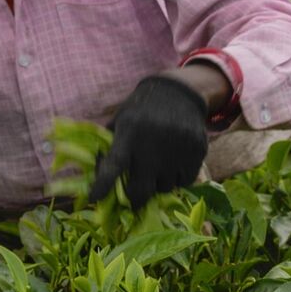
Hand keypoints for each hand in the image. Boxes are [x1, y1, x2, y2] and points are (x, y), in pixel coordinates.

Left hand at [89, 75, 208, 208]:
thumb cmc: (142, 110)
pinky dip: (176, 179)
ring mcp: (178, 150)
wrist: (179, 93)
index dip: (103, 184)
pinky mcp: (197, 153)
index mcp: (130, 133)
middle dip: (134, 198)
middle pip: (141, 189)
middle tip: (132, 196)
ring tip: (156, 166)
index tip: (93, 198)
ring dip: (157, 185)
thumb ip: (110, 146)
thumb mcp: (121, 120)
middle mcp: (154, 144)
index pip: (114, 165)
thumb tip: (98, 176)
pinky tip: (173, 163)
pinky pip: (184, 182)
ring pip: (164, 188)